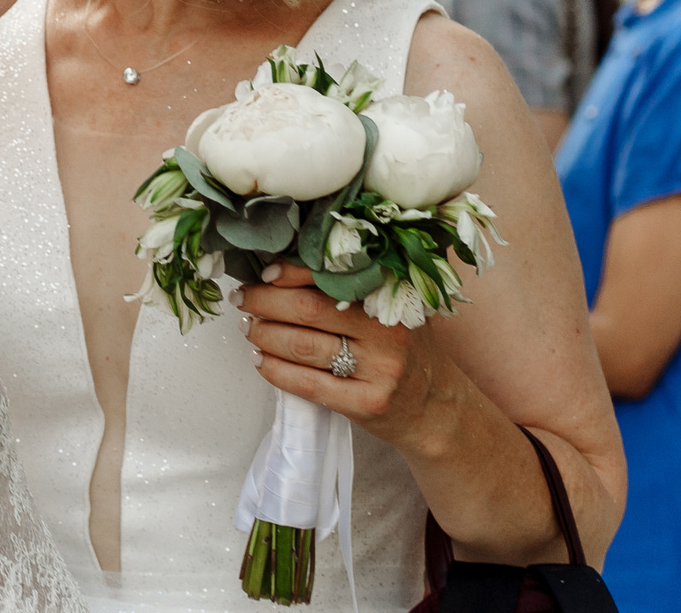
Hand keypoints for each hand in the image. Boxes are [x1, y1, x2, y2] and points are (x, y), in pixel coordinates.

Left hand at [242, 263, 457, 453]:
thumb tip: (284, 270)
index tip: (265, 273)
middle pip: (307, 310)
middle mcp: (386, 333)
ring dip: (263, 334)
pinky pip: (308, 384)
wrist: (437, 409)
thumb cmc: (405, 352)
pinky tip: (260, 360)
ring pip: (301, 346)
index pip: (330, 276)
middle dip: (264, 302)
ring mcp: (379, 371)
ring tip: (248, 328)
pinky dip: (275, 370)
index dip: (290, 272)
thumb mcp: (391, 312)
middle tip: (243, 299)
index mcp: (390, 300)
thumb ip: (353, 291)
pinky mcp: (367, 404)